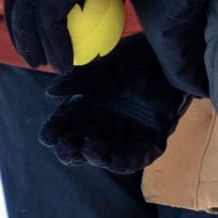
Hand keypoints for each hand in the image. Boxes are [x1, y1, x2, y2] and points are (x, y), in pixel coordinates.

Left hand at [2, 0, 113, 73]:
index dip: (16, 17)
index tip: (24, 33)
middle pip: (15, 15)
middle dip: (20, 38)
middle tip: (32, 58)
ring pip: (30, 28)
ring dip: (36, 50)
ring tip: (48, 67)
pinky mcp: (49, 0)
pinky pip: (52, 33)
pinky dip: (60, 51)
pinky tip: (68, 65)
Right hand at [37, 34, 187, 172]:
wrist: (169, 56)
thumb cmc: (132, 58)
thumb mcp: (103, 66)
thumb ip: (78, 79)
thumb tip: (49, 92)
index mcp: (85, 108)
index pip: (63, 125)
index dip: (54, 133)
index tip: (48, 137)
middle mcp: (103, 125)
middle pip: (80, 145)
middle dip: (71, 150)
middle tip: (67, 147)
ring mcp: (127, 135)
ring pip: (108, 155)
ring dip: (98, 157)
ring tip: (90, 152)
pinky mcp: (152, 140)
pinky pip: (140, 156)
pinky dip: (129, 161)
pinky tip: (117, 160)